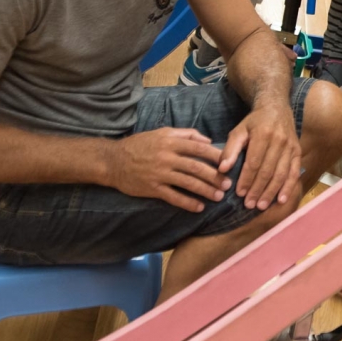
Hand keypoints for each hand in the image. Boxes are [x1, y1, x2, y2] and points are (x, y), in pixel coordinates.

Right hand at [108, 129, 231, 211]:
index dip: (216, 157)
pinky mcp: (152, 188)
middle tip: (228, 185)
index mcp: (170, 142)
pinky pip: (173, 197)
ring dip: (205, 191)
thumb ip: (186, 134)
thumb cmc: (140, 145)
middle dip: (215, 177)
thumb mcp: (162, 133)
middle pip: (196, 168)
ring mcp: (159, 174)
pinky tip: (199, 207)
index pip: (199, 149)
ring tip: (218, 196)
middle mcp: (166, 157)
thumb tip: (208, 140)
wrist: (112, 161)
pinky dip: (188, 203)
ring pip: (188, 183)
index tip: (229, 164)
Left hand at [219, 103, 301, 210]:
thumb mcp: (239, 130)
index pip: (254, 162)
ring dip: (271, 192)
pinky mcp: (297, 152)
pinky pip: (293, 172)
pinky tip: (281, 200)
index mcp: (263, 134)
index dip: (247, 179)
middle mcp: (279, 141)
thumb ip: (230, 149)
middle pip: (267, 171)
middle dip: (257, 189)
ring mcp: (290, 147)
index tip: (240, 194)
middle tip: (249, 204)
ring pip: (280, 174)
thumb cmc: (254, 122)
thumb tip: (223, 168)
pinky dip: (288, 187)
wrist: (277, 108)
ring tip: (261, 206)